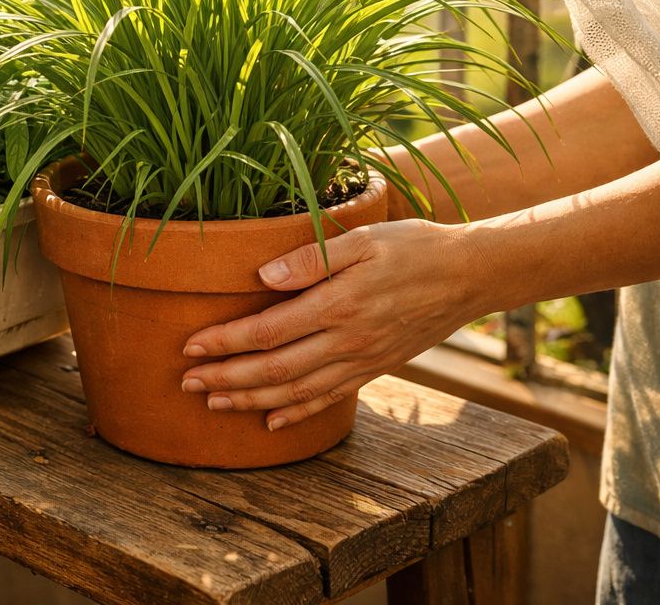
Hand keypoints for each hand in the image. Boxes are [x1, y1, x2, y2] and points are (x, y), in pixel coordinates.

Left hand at [179, 219, 484, 430]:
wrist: (472, 275)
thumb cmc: (414, 246)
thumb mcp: (364, 238)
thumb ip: (313, 258)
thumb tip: (264, 274)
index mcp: (338, 305)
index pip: (267, 331)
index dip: (225, 342)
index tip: (190, 346)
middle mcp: (348, 341)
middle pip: (274, 370)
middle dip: (227, 379)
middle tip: (187, 383)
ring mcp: (362, 360)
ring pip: (297, 391)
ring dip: (252, 400)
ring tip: (215, 402)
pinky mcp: (375, 367)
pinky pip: (329, 397)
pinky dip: (297, 412)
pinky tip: (271, 420)